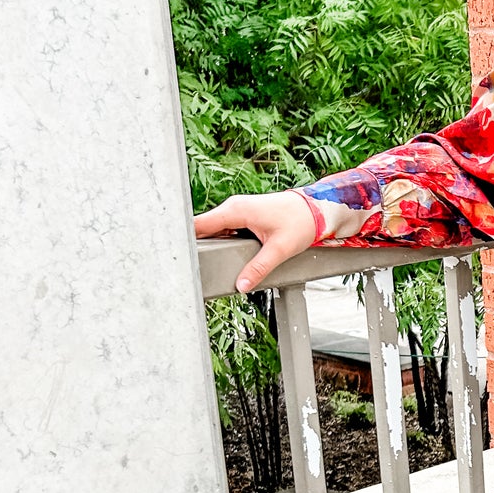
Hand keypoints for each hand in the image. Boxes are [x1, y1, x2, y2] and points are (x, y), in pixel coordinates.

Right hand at [193, 190, 321, 293]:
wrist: (316, 209)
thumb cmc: (300, 222)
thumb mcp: (278, 250)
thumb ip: (258, 268)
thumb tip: (241, 285)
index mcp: (236, 210)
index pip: (198, 224)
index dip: (185, 238)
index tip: (178, 256)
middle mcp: (233, 207)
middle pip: (202, 227)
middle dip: (194, 244)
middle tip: (187, 265)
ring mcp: (237, 210)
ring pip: (213, 229)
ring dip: (207, 243)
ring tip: (201, 261)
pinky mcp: (244, 216)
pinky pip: (224, 229)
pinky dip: (220, 240)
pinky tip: (219, 252)